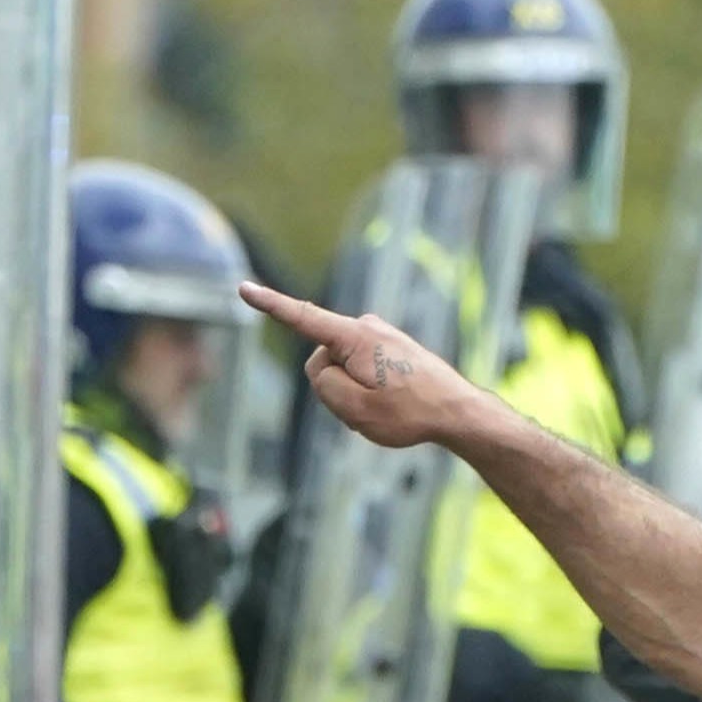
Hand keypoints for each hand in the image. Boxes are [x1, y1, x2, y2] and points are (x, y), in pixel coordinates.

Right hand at [240, 280, 482, 452]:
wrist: (458, 412)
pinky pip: (360, 371)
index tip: (243, 288)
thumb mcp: (354, 409)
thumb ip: (323, 383)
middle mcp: (367, 326)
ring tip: (387, 407)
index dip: (269, 305)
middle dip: (334, 387)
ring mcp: (380, 335)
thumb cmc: (408, 413)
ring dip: (354, 393)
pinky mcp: (389, 346)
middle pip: (322, 360)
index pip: (301, 318)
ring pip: (342, 370)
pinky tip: (394, 403)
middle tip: (370, 408)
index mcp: (355, 336)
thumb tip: (323, 364)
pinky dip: (368, 391)